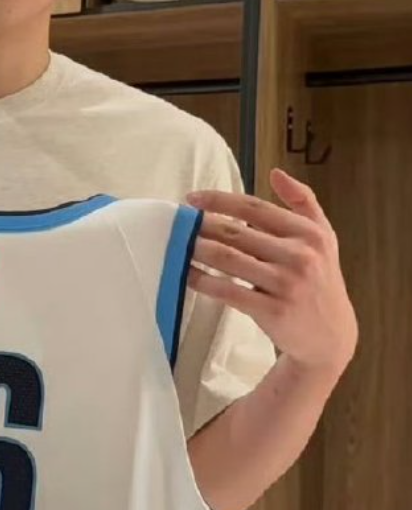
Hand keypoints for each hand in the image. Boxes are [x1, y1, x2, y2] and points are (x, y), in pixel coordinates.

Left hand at [185, 168, 357, 377]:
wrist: (331, 337)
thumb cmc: (320, 280)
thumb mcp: (323, 237)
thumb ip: (303, 201)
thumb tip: (276, 173)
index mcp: (309, 233)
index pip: (254, 207)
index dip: (219, 200)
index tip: (192, 198)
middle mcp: (300, 256)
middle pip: (236, 232)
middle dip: (201, 225)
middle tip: (177, 222)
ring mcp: (286, 284)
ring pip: (228, 259)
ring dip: (197, 249)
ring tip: (177, 244)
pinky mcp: (273, 311)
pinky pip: (228, 291)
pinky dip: (203, 281)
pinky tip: (187, 274)